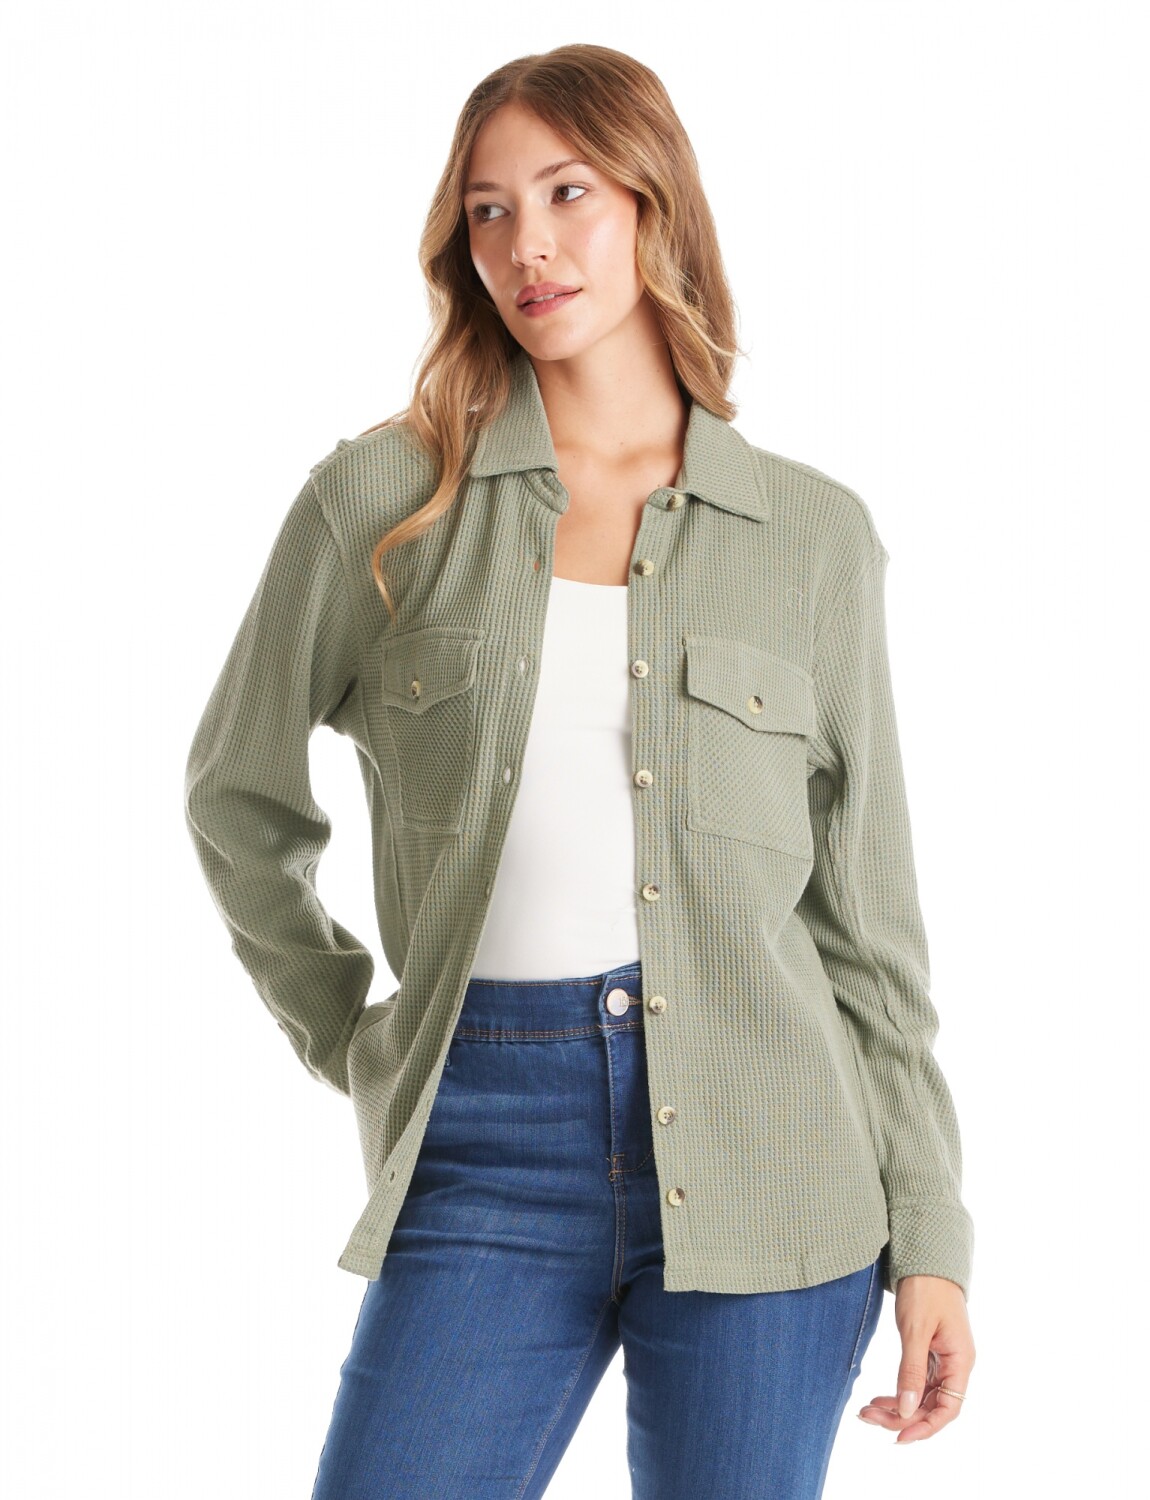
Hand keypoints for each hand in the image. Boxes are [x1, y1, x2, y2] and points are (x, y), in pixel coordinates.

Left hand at [857, 1274, 974, 1444]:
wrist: (924, 1257)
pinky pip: (915, 1381)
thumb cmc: (925, 1288)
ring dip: (896, 1407)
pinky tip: (878, 1398)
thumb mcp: (916, 1329)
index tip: (898, 1437)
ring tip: (866, 1411)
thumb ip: (911, 1370)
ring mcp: (941, 1359)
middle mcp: (954, 1365)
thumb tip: (906, 1410)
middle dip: (901, 1417)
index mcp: (960, 1361)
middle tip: (867, 1418)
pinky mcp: (928, 1352)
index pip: (948, 1408)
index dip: (925, 1427)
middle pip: (931, 1405)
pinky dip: (897, 1391)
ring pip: (921, 1396)